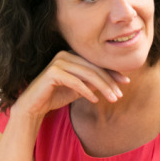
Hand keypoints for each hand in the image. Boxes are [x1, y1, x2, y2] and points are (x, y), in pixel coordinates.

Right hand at [11, 51, 130, 120]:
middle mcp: (65, 54)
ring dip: (102, 87)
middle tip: (120, 95)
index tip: (125, 82)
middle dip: (109, 81)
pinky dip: (87, 91)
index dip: (112, 72)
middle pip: (94, 68)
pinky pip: (75, 82)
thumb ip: (93, 83)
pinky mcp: (52, 72)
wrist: (34, 106)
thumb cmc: (56, 96)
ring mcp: (58, 62)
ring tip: (112, 99)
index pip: (96, 63)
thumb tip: (114, 81)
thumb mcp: (79, 89)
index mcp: (72, 55)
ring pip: (87, 74)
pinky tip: (95, 100)